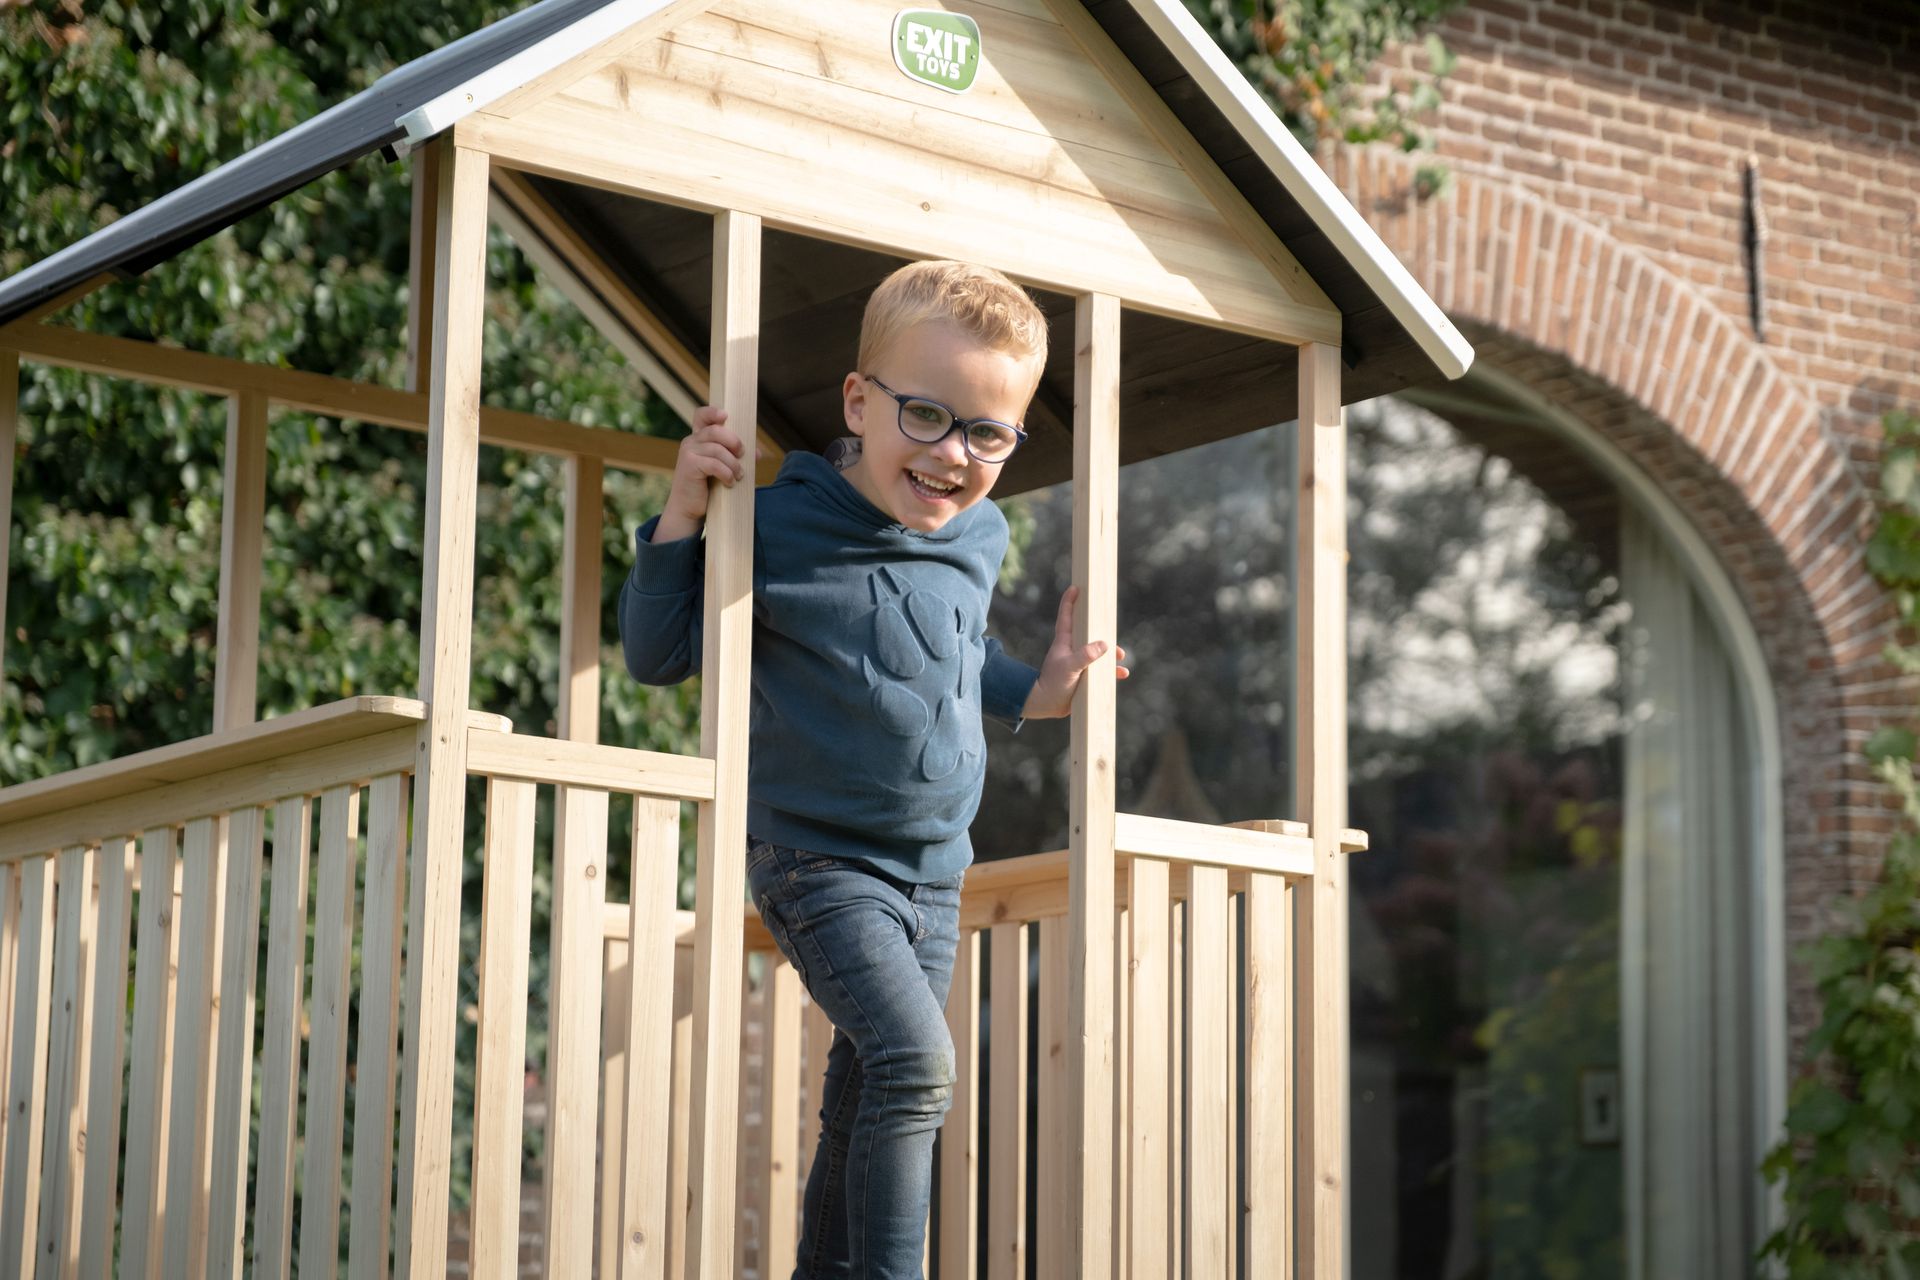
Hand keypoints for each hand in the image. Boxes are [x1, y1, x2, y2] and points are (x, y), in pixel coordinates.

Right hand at [655, 406, 747, 542]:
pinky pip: (714, 464)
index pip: (701, 415)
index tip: (726, 416)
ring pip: (718, 449)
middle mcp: (691, 441)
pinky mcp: (689, 465)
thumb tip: (758, 453)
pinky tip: (730, 482)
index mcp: (698, 438)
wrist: (688, 508)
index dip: (713, 412)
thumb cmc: (707, 487)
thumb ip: (737, 457)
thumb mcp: (724, 468)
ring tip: (738, 475)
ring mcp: (688, 452)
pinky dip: (726, 473)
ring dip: (733, 464)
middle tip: (742, 456)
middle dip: (734, 442)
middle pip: (717, 431)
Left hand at [1021, 586, 1129, 719]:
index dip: (1070, 601)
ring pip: (1099, 653)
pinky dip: (1112, 672)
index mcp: (1065, 642)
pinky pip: (1102, 671)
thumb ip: (1086, 655)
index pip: (1066, 616)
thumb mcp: (1070, 667)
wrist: (1047, 706)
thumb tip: (1105, 645)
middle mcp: (1072, 649)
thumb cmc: (1054, 684)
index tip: (1076, 587)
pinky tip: (1121, 674)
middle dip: (1101, 629)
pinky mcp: (1084, 676)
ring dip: (1111, 654)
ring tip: (1121, 657)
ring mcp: (1079, 662)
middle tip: (1110, 624)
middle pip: (1089, 632)